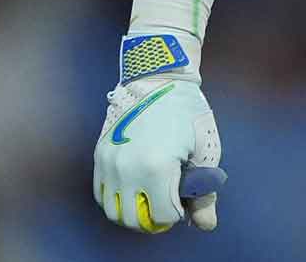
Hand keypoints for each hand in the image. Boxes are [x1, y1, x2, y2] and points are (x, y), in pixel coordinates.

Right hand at [93, 77, 225, 232]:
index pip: (163, 216)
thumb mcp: (205, 150)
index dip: (178, 213)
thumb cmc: (188, 113)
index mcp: (156, 167)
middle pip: (134, 220)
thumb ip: (204, 193)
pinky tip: (135, 189)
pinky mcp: (99, 155)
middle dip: (154, 219)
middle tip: (168, 204)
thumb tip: (206, 226)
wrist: (158, 79)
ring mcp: (108, 162)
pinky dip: (116, 200)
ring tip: (150, 199)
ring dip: (133, 213)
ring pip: (113, 211)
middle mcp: (126, 168)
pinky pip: (101, 194)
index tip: (184, 199)